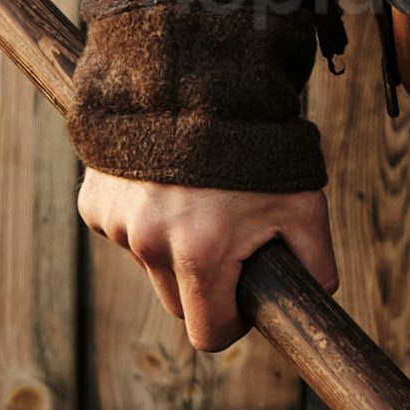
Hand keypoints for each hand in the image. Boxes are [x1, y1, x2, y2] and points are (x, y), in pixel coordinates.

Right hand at [74, 170, 334, 350]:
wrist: (197, 77)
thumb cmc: (256, 146)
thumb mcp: (303, 204)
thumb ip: (315, 261)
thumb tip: (314, 293)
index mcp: (201, 255)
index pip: (208, 333)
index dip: (232, 323)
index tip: (242, 301)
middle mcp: (150, 244)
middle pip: (177, 301)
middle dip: (203, 285)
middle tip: (228, 242)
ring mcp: (117, 222)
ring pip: (149, 262)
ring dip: (171, 245)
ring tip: (199, 196)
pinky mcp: (94, 202)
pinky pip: (123, 230)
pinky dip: (143, 216)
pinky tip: (165, 181)